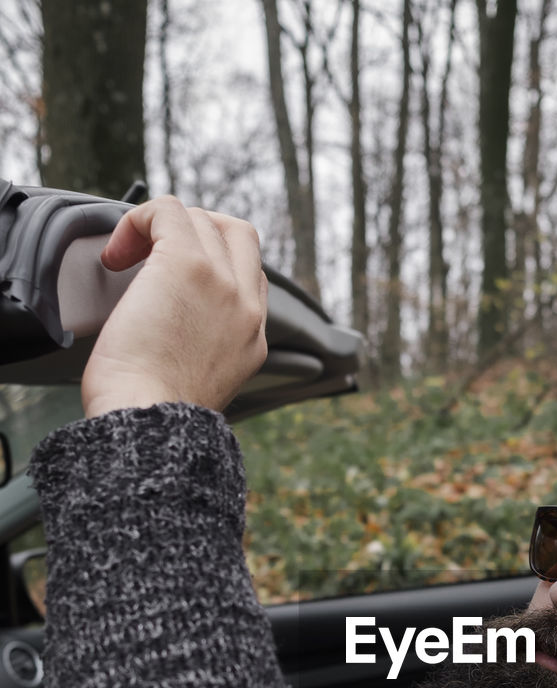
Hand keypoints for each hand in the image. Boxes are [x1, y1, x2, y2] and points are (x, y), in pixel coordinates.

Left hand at [81, 196, 267, 419]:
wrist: (149, 419)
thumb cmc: (153, 413)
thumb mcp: (198, 386)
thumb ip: (202, 351)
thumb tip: (168, 326)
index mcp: (252, 341)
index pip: (250, 278)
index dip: (212, 266)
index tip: (172, 282)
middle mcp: (247, 309)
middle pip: (239, 235)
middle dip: (197, 232)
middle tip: (155, 254)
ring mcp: (223, 282)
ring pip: (200, 220)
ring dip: (157, 231)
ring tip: (124, 260)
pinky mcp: (188, 263)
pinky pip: (167, 211)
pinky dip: (137, 220)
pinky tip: (116, 253)